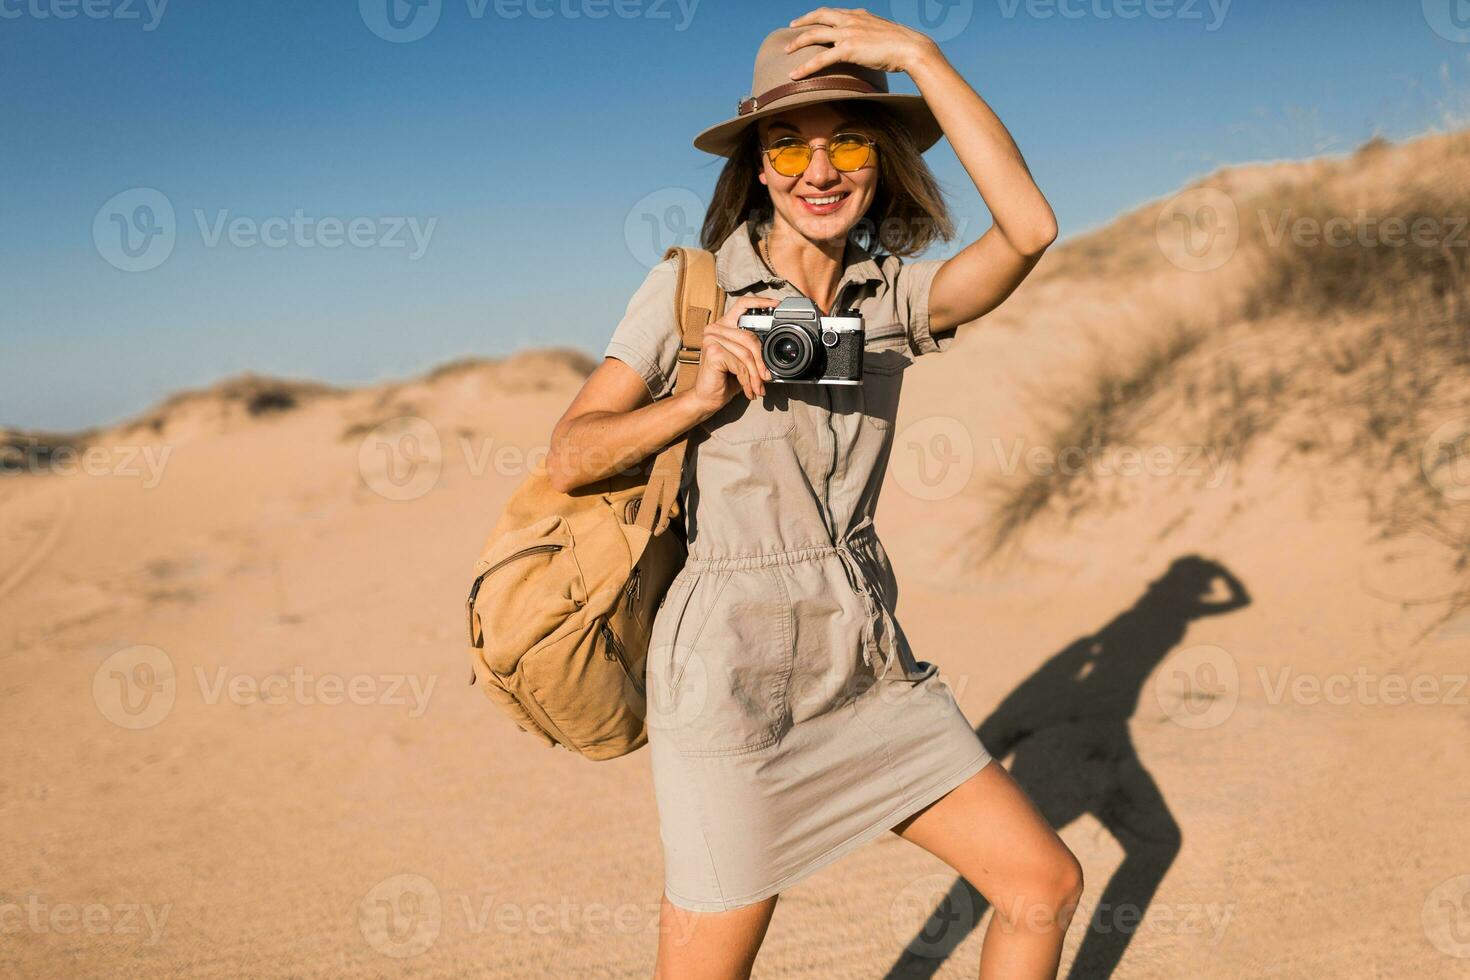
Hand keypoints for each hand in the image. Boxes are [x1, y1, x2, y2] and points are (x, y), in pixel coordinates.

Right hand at [686, 296, 776, 416]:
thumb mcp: (743, 361)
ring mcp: (712, 339)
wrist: (706, 399)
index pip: (742, 305)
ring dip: (755, 375)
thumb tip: (775, 349)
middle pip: (750, 337)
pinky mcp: (713, 352)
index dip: (760, 303)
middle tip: (767, 377)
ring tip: (758, 388)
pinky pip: (740, 365)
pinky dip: (747, 380)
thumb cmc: (725, 380)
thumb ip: (754, 350)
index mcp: (724, 326)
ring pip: (746, 354)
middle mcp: (715, 328)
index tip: (776, 304)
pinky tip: (747, 390)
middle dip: (761, 361)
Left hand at [785, 7, 938, 78]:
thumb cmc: (902, 45)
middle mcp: (851, 20)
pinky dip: (805, 66)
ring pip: (815, 35)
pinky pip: (821, 58)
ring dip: (797, 42)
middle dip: (803, 22)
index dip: (818, 15)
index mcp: (859, 15)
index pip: (833, 12)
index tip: (808, 20)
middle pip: (819, 16)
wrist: (911, 48)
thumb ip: (870, 34)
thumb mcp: (882, 34)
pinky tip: (794, 75)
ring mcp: (849, 33)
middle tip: (791, 29)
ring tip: (786, 50)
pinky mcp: (849, 49)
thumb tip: (868, 44)